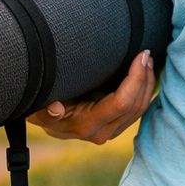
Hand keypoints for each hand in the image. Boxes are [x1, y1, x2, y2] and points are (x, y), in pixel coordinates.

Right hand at [29, 49, 153, 143]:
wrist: (44, 119)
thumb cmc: (39, 105)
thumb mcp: (36, 105)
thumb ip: (45, 109)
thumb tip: (56, 109)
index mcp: (86, 125)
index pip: (121, 103)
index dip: (135, 79)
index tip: (141, 56)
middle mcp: (102, 132)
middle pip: (136, 105)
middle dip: (144, 77)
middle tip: (146, 53)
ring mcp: (111, 131)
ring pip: (140, 109)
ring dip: (147, 83)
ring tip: (147, 59)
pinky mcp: (116, 126)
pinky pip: (137, 109)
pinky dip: (143, 90)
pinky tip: (145, 72)